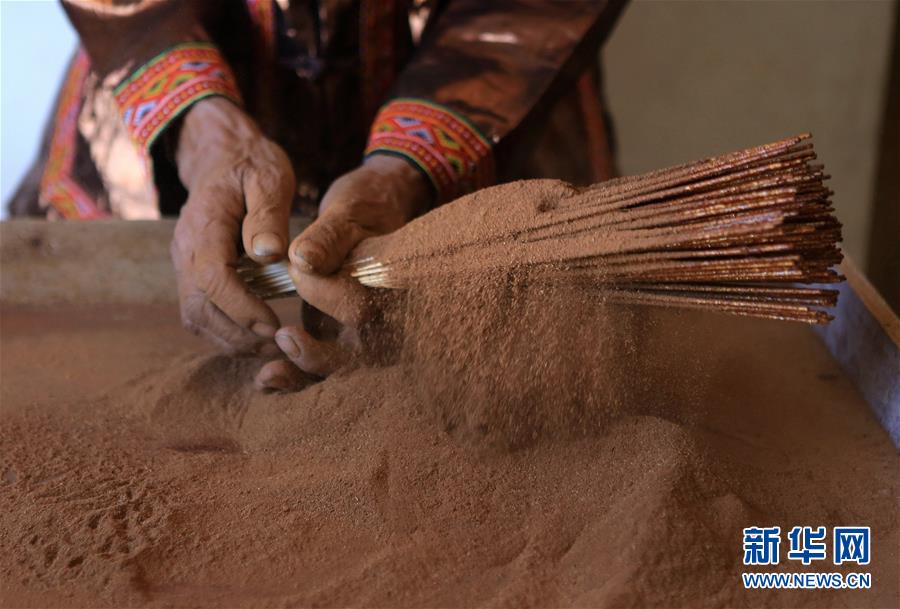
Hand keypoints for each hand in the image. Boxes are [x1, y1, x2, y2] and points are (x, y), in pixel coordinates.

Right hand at [171, 98, 295, 353]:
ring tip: (270, 346)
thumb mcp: (269, 178)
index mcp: (204, 226)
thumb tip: (268, 255)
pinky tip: (255, 335)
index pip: (213, 279)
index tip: (274, 324)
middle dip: (237, 333)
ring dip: (230, 339)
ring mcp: (184, 264)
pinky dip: (225, 331)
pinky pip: (200, 312)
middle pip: (198, 308)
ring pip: (195, 317)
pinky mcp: (192, 274)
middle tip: (278, 345)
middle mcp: (185, 251)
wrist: (222, 155)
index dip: (242, 307)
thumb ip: (268, 215)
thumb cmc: (251, 165)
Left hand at [254, 154, 430, 390]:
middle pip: (359, 356)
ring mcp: (367, 333)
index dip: (331, 296)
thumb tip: (304, 259)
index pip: (363, 308)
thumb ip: (329, 237)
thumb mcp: (348, 211)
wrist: (374, 215)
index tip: (301, 265)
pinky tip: (266, 380)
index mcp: (393, 285)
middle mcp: (387, 317)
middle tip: (284, 337)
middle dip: (318, 356)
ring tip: (267, 376)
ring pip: (341, 369)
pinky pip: (324, 368)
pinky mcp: (344, 339)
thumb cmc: (365, 208)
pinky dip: (296, 378)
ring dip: (303, 374)